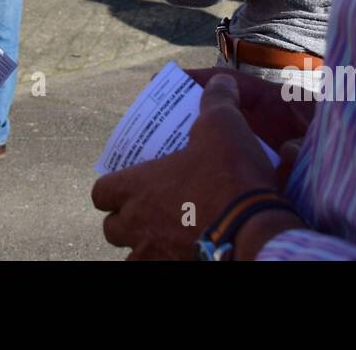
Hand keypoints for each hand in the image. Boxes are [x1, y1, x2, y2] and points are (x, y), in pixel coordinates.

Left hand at [92, 76, 303, 259]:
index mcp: (136, 188)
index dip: (111, 187)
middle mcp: (137, 226)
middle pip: (112, 229)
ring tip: (166, 234)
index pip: (101, 192)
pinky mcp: (175, 272)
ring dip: (144, 245)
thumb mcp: (222, 125)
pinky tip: (187, 250)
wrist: (255, 230)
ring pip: (133, 256)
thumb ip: (216, 99)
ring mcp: (154, 255)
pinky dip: (167, 260)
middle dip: (125, 220)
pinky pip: (160, 268)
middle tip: (148, 210)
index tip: (127, 183)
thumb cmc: (229, 175)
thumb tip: (221, 81)